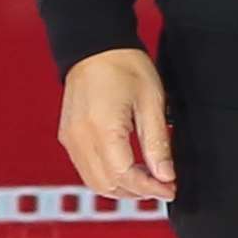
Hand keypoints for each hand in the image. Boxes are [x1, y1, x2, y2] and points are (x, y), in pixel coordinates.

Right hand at [57, 47, 173, 202]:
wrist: (95, 46)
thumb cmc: (125, 66)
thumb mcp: (152, 102)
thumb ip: (157, 142)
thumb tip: (165, 175)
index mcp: (102, 128)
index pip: (125, 175)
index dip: (150, 188)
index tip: (170, 189)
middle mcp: (80, 137)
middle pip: (107, 184)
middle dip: (136, 192)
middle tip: (162, 185)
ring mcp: (70, 138)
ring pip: (93, 181)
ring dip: (121, 188)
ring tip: (147, 180)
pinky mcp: (67, 136)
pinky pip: (85, 168)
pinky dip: (106, 176)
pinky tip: (128, 169)